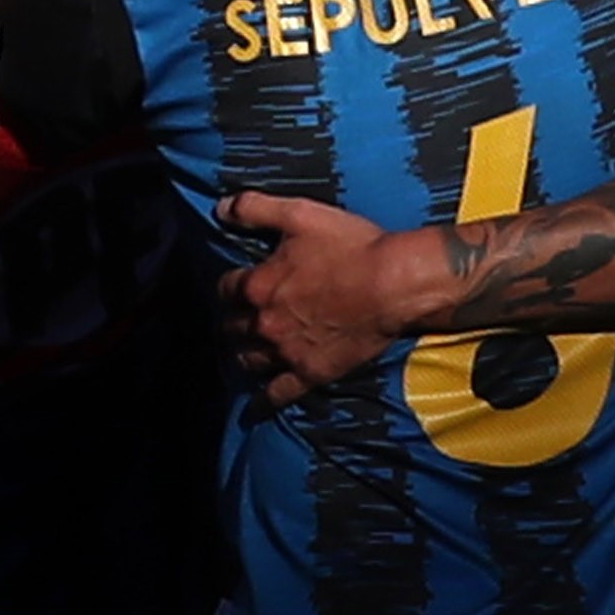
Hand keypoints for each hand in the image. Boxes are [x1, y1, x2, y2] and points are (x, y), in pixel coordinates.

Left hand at [218, 189, 422, 405]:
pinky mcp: (310, 373)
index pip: (225, 289)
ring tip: (242, 352)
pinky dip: (262, 401)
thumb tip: (220, 207)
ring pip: (247, 360)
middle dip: (231, 321)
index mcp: (257, 286)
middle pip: (231, 327)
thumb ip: (255, 208)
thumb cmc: (351, 246)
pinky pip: (277, 394)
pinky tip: (255, 406)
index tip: (236, 285)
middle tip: (236, 320)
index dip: (230, 286)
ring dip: (241, 354)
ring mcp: (286, 352)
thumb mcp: (300, 214)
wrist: (394, 284)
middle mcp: (264, 323)